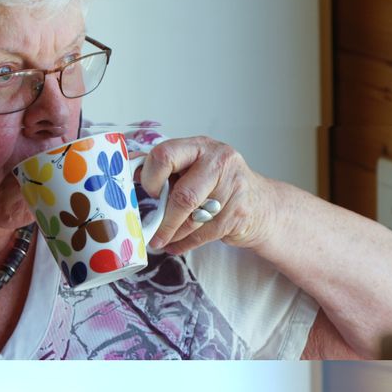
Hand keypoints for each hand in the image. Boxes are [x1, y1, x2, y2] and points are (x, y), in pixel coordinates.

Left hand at [139, 136, 273, 254]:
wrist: (262, 204)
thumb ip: (167, 169)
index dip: (151, 178)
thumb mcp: (194, 168)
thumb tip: (130, 171)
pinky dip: (184, 244)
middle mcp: (220, 161)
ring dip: (172, 235)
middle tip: (152, 232)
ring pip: (193, 219)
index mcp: (200, 146)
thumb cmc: (218, 185)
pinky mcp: (239, 214)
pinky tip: (175, 245)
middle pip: (183, 195)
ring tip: (162, 241)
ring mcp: (234, 188)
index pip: (165, 155)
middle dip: (164, 219)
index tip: (151, 192)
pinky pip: (203, 234)